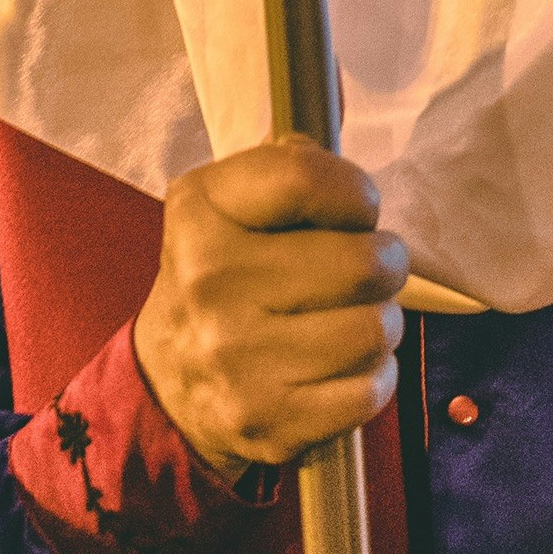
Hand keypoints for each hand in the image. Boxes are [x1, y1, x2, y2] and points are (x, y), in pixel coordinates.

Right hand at [133, 139, 404, 474]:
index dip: (356, 193)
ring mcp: (238, 361)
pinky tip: (341, 366)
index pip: (306, 177)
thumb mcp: (230, 204)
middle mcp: (210, 284)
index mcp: (200, 213)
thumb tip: (344, 130)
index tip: (357, 210)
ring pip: (376, 330)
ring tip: (350, 318)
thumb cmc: (226, 275)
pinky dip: (372, 377)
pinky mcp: (269, 423)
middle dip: (383, 265)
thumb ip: (289, 163)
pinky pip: (371, 391)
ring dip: (380, 324)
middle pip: (363, 263)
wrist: (169, 383)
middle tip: (366, 270)